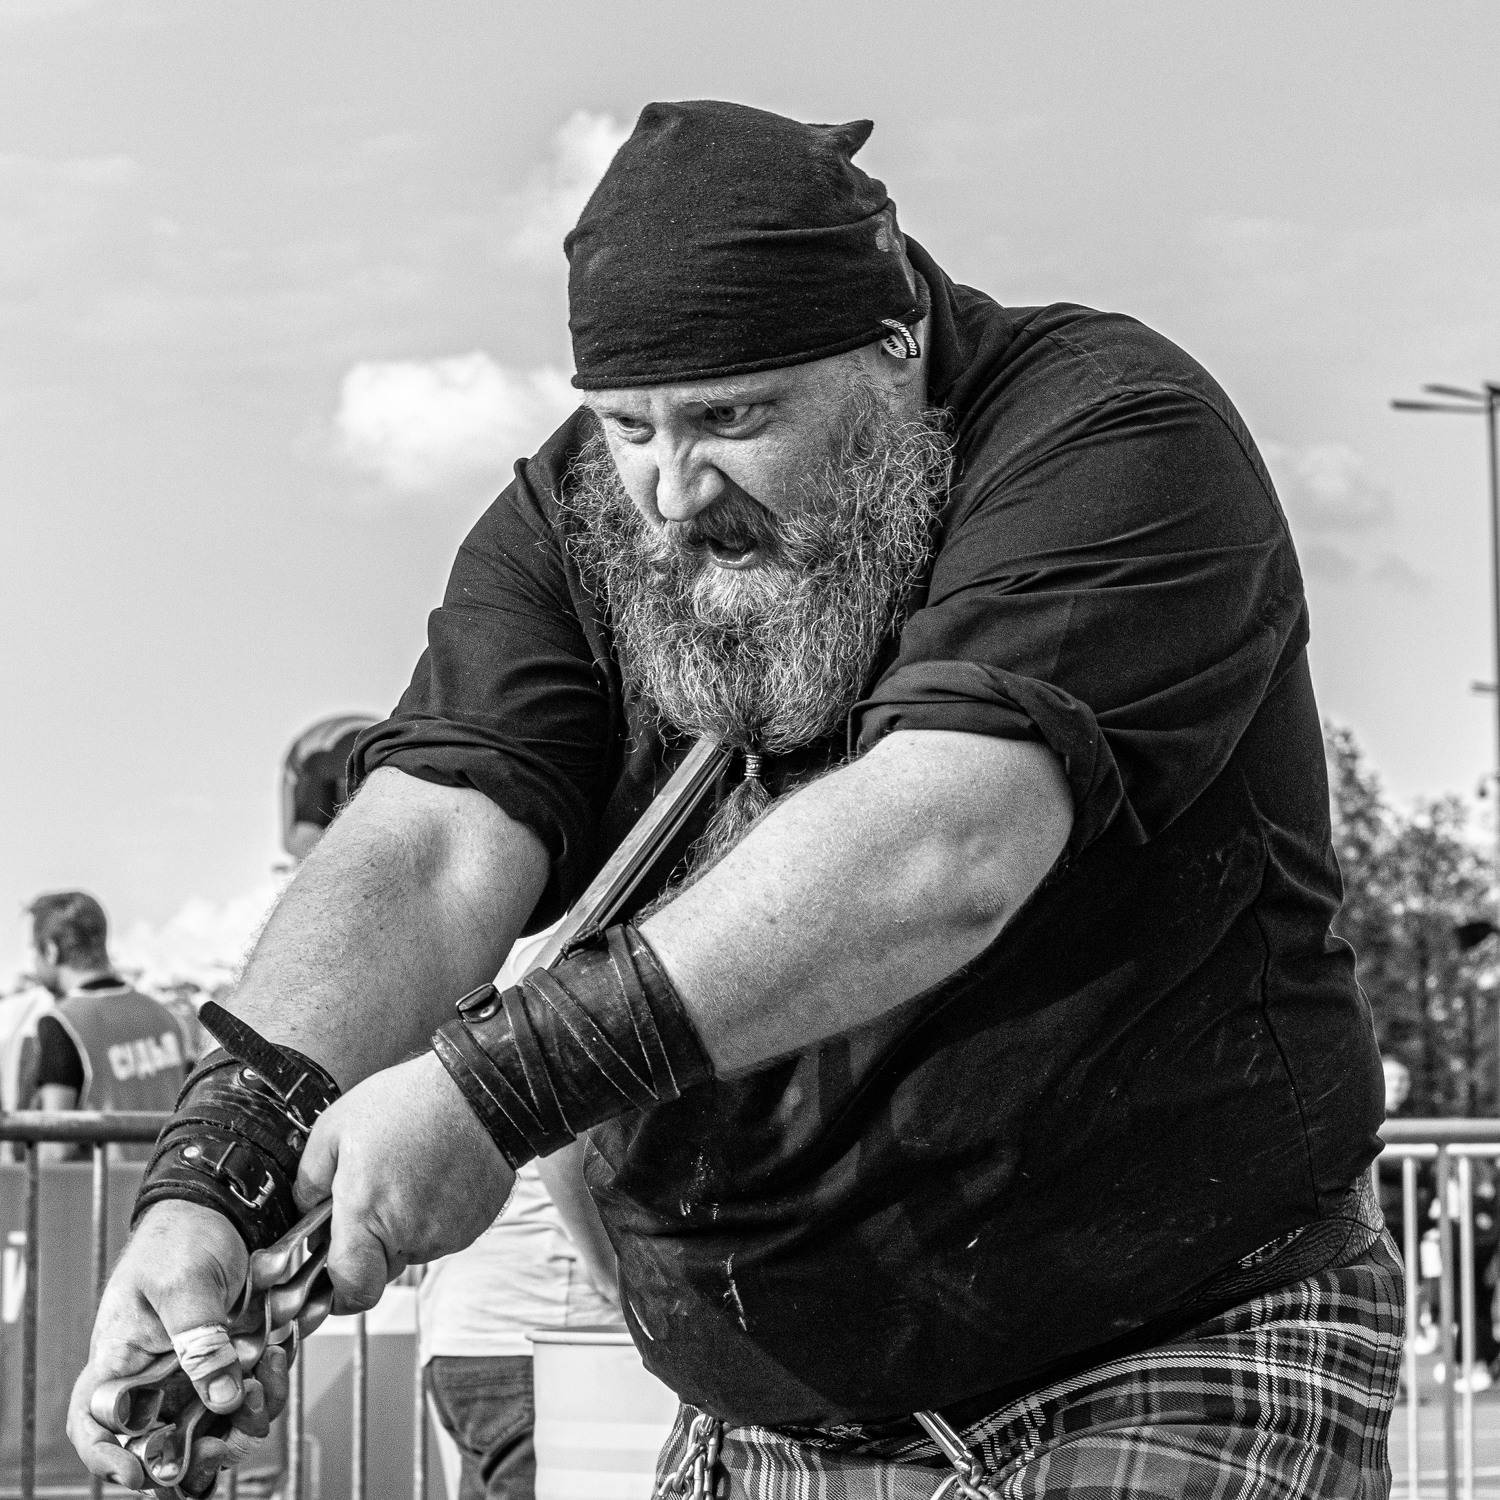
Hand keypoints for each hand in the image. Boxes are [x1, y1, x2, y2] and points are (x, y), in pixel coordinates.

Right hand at [66, 1200, 285, 1491]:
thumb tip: (220, 1398)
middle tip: (227, 1440)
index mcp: (120, 1357)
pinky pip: (250, 1387)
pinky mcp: (233, 1354)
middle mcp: (156, 1372)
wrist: (224, 1204)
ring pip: (217, 1418)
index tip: (139, 1474)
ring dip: (245, 1412)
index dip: (108, 1457)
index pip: (92, 1422)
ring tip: (265, 1376)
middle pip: (166, 1436)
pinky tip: (278, 1353)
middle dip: (200, 1446)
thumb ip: (200, 1343)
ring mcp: (197, 1366)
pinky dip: (268, 1381)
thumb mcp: (185, 1285)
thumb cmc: (182, 1235)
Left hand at [295, 1050, 515, 1311]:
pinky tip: (436, 1175)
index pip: (350, 1290)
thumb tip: (306, 1210)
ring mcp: (447, 1234)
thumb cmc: (410, 1103)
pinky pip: (444, 1234)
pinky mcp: (474, 1225)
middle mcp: (408, 1234)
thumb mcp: (335, 1126)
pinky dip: (436, 1214)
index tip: (332, 1273)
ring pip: (413, 1249)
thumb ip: (308, 1178)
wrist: (482, 1092)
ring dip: (405, 1226)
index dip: (337, 1292)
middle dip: (372, 1244)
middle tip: (375, 1195)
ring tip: (411, 1173)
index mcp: (367, 1214)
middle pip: (381, 1268)